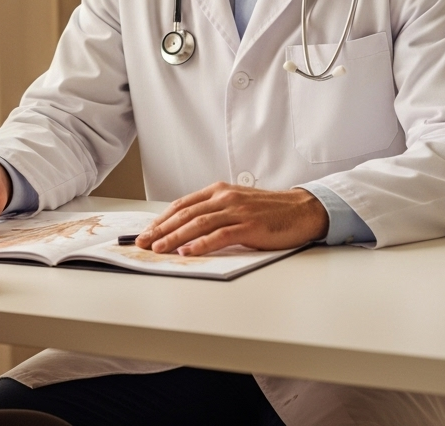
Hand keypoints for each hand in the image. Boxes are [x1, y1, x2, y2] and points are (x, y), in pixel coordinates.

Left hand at [136, 184, 328, 255]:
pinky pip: (220, 235)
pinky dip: (201, 244)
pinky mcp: (249, 226)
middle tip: (143, 243)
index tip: (146, 232)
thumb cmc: (268, 211)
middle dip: (161, 229)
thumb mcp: (236, 205)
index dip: (162, 219)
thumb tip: (186, 230)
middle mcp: (224, 197)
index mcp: (218, 191)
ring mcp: (236, 211)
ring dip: (175, 237)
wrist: (301, 210)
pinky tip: (188, 252)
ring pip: (198, 224)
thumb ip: (214, 212)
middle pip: (185, 214)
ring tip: (158, 249)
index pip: (182, 205)